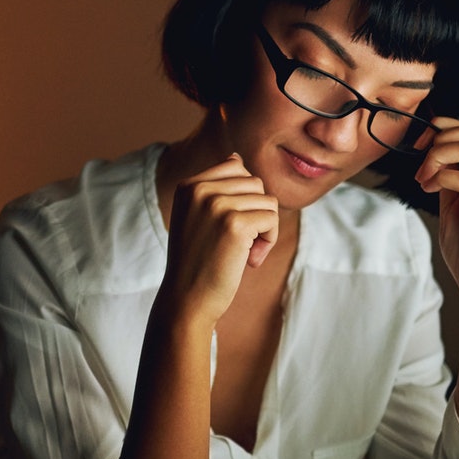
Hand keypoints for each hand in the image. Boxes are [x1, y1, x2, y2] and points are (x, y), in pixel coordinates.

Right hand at [161, 154, 279, 328]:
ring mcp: (216, 204)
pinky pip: (271, 218)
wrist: (186, 301)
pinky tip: (249, 260)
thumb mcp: (197, 217)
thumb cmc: (197, 263)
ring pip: (267, 201)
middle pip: (255, 184)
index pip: (236, 168)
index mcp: (188, 185)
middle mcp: (199, 189)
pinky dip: (268, 241)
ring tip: (243, 253)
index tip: (230, 227)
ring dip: (264, 229)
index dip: (243, 199)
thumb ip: (216, 188)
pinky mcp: (234, 224)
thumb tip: (236, 157)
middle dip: (255, 214)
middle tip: (239, 245)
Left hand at [414, 118, 458, 320]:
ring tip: (423, 179)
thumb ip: (448, 182)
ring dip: (439, 156)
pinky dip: (442, 177)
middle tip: (419, 163)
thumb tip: (432, 159)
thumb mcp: (453, 209)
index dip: (444, 127)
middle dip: (440, 137)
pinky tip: (429, 190)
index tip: (419, 143)